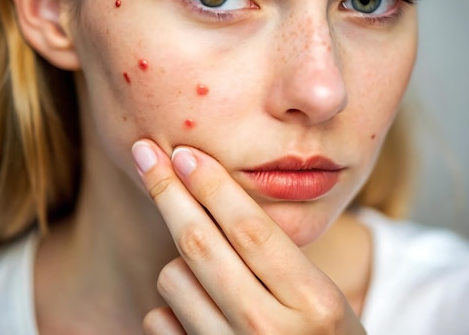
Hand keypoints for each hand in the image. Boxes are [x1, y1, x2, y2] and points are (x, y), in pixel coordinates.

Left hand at [132, 140, 364, 334]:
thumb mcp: (322, 295)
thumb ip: (277, 256)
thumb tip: (207, 194)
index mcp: (313, 301)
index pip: (250, 228)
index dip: (212, 184)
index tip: (184, 152)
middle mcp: (271, 330)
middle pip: (200, 244)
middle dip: (167, 190)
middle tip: (146, 155)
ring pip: (172, 278)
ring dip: (179, 262)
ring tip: (208, 273)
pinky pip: (158, 319)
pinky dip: (168, 306)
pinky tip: (195, 310)